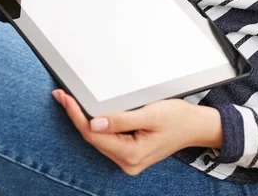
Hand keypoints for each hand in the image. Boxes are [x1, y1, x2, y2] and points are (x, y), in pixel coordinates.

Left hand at [52, 89, 222, 175]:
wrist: (196, 127)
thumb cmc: (178, 119)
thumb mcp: (150, 114)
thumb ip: (121, 119)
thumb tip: (95, 122)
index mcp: (132, 154)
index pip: (94, 134)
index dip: (76, 115)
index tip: (65, 99)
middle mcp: (127, 161)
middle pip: (92, 137)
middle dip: (76, 115)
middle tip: (61, 95)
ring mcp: (127, 159)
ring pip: (97, 137)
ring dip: (82, 119)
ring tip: (68, 101)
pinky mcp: (128, 153)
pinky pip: (105, 138)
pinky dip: (94, 124)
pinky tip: (85, 112)